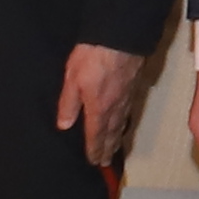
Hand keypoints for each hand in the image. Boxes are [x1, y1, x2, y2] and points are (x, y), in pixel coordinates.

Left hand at [56, 42, 151, 169]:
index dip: (94, 150)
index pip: (95, 135)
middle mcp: (115, 107)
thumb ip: (68, 103)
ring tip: (114, 147)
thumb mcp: (72, 79)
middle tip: (106, 162)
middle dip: (108, 148)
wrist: (121, 36)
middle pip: (111, 133)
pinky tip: (123, 120)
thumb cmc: (94, 56)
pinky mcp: (134, 86)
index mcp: (99, 108)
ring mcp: (127, 97)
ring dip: (117, 138)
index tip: (94, 162)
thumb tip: (64, 125)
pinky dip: (124, 122)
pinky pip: (128, 111)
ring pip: (121, 123)